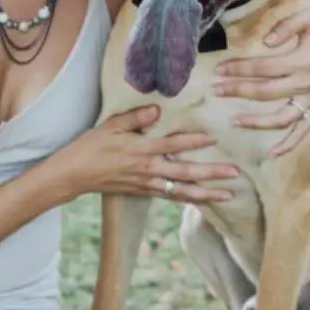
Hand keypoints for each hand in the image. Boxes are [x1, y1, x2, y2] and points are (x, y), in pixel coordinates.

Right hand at [55, 105, 238, 202]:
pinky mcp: (143, 192)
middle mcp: (148, 169)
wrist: (75, 174)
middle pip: (185, 172)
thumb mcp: (111, 125)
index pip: (173, 145)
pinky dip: (188, 199)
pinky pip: (171, 197)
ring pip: (182, 191)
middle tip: (234, 173)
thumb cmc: (91, 146)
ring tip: (227, 194)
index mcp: (142, 150)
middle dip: (211, 173)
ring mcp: (147, 183)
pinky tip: (201, 199)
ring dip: (206, 193)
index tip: (213, 138)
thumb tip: (157, 110)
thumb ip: (135, 118)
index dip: (193, 141)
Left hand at [213, 7, 309, 155]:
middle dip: (237, 91)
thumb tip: (265, 42)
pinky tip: (272, 152)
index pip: (262, 68)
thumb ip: (285, 27)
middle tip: (215, 89)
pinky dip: (290, 143)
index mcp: (303, 61)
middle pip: (265, 93)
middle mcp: (308, 83)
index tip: (219, 69)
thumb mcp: (309, 16)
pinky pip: (304, 129)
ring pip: (282, 117)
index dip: (238, 69)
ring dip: (256, 122)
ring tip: (234, 121)